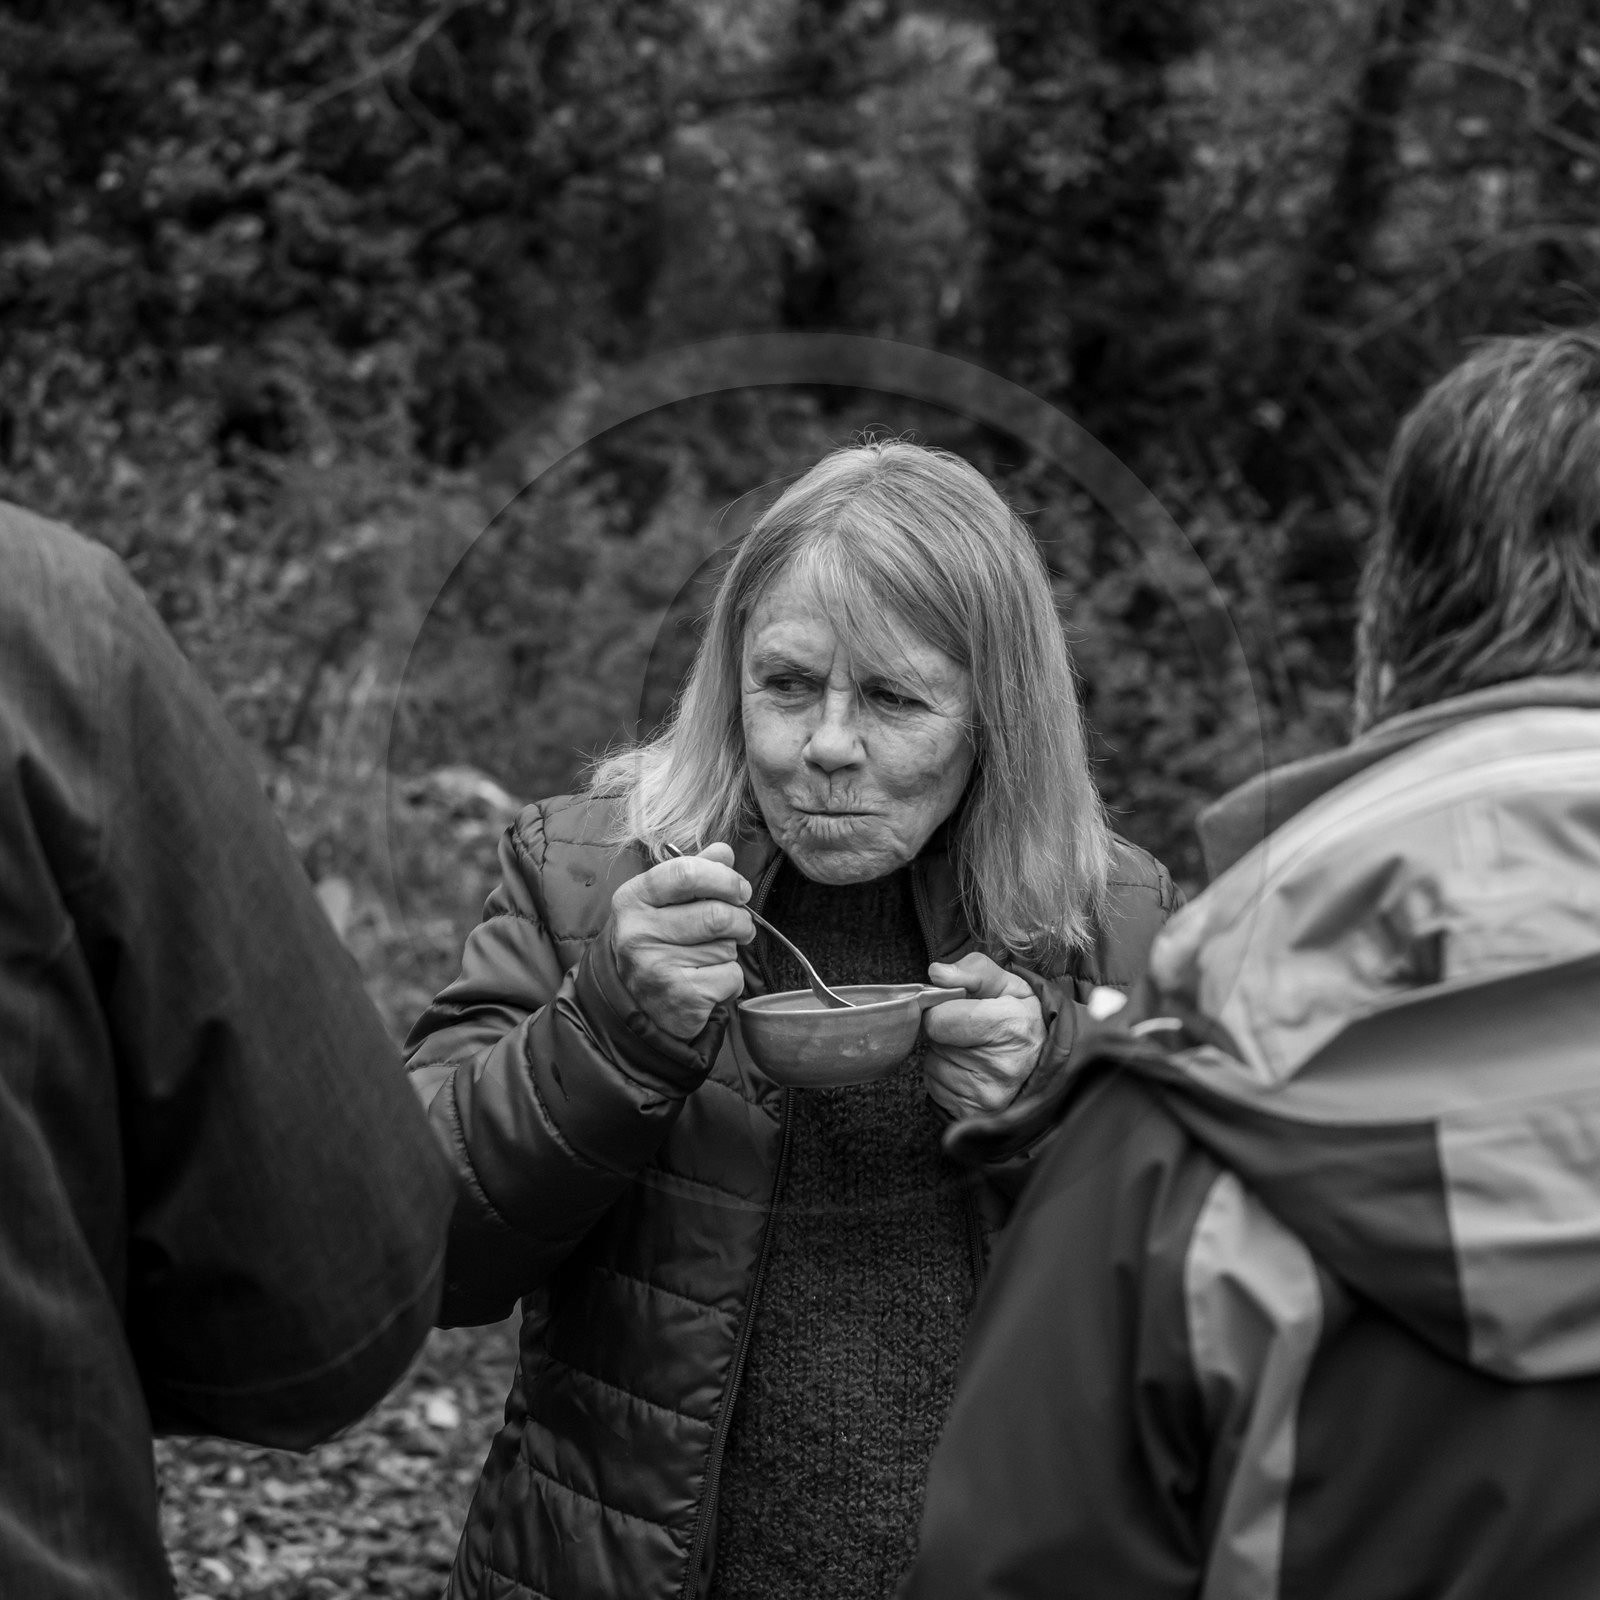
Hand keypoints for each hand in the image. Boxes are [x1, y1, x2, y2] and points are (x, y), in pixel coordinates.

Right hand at [610, 843, 753, 1040]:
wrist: (640, 1004)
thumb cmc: (659, 943)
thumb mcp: (666, 902)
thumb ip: (695, 873)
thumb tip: (724, 852)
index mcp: (632, 899)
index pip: (685, 873)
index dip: (724, 878)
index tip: (740, 890)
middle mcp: (637, 932)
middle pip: (716, 913)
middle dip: (739, 920)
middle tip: (738, 927)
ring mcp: (656, 967)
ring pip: (726, 946)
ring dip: (731, 950)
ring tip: (711, 956)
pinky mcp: (680, 997)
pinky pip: (731, 976)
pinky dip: (731, 979)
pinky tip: (709, 982)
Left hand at [922, 953, 1044, 1119]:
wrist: (1045, 1062)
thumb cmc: (1021, 1018)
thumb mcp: (1007, 984)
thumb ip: (972, 971)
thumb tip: (937, 974)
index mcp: (1012, 1027)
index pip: (941, 1021)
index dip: (943, 1009)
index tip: (960, 1009)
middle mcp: (1003, 1068)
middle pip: (935, 1043)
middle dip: (946, 1033)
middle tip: (973, 1032)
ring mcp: (989, 1097)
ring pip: (933, 1066)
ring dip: (945, 1056)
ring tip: (975, 1051)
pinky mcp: (975, 1115)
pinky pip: (936, 1089)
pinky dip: (946, 1078)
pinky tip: (971, 1072)